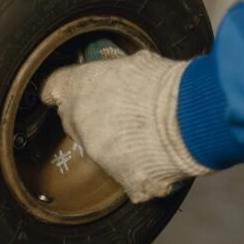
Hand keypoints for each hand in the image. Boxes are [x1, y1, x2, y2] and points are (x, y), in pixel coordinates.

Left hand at [41, 39, 209, 202]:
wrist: (189, 117)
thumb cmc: (165, 84)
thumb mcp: (135, 64)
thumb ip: (116, 74)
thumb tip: (121, 75)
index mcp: (78, 88)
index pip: (54, 88)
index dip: (61, 91)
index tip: (60, 94)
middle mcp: (79, 122)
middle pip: (76, 122)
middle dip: (93, 119)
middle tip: (122, 114)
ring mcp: (97, 153)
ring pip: (100, 150)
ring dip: (116, 145)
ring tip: (147, 133)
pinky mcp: (120, 179)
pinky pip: (126, 176)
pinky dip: (140, 171)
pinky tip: (157, 156)